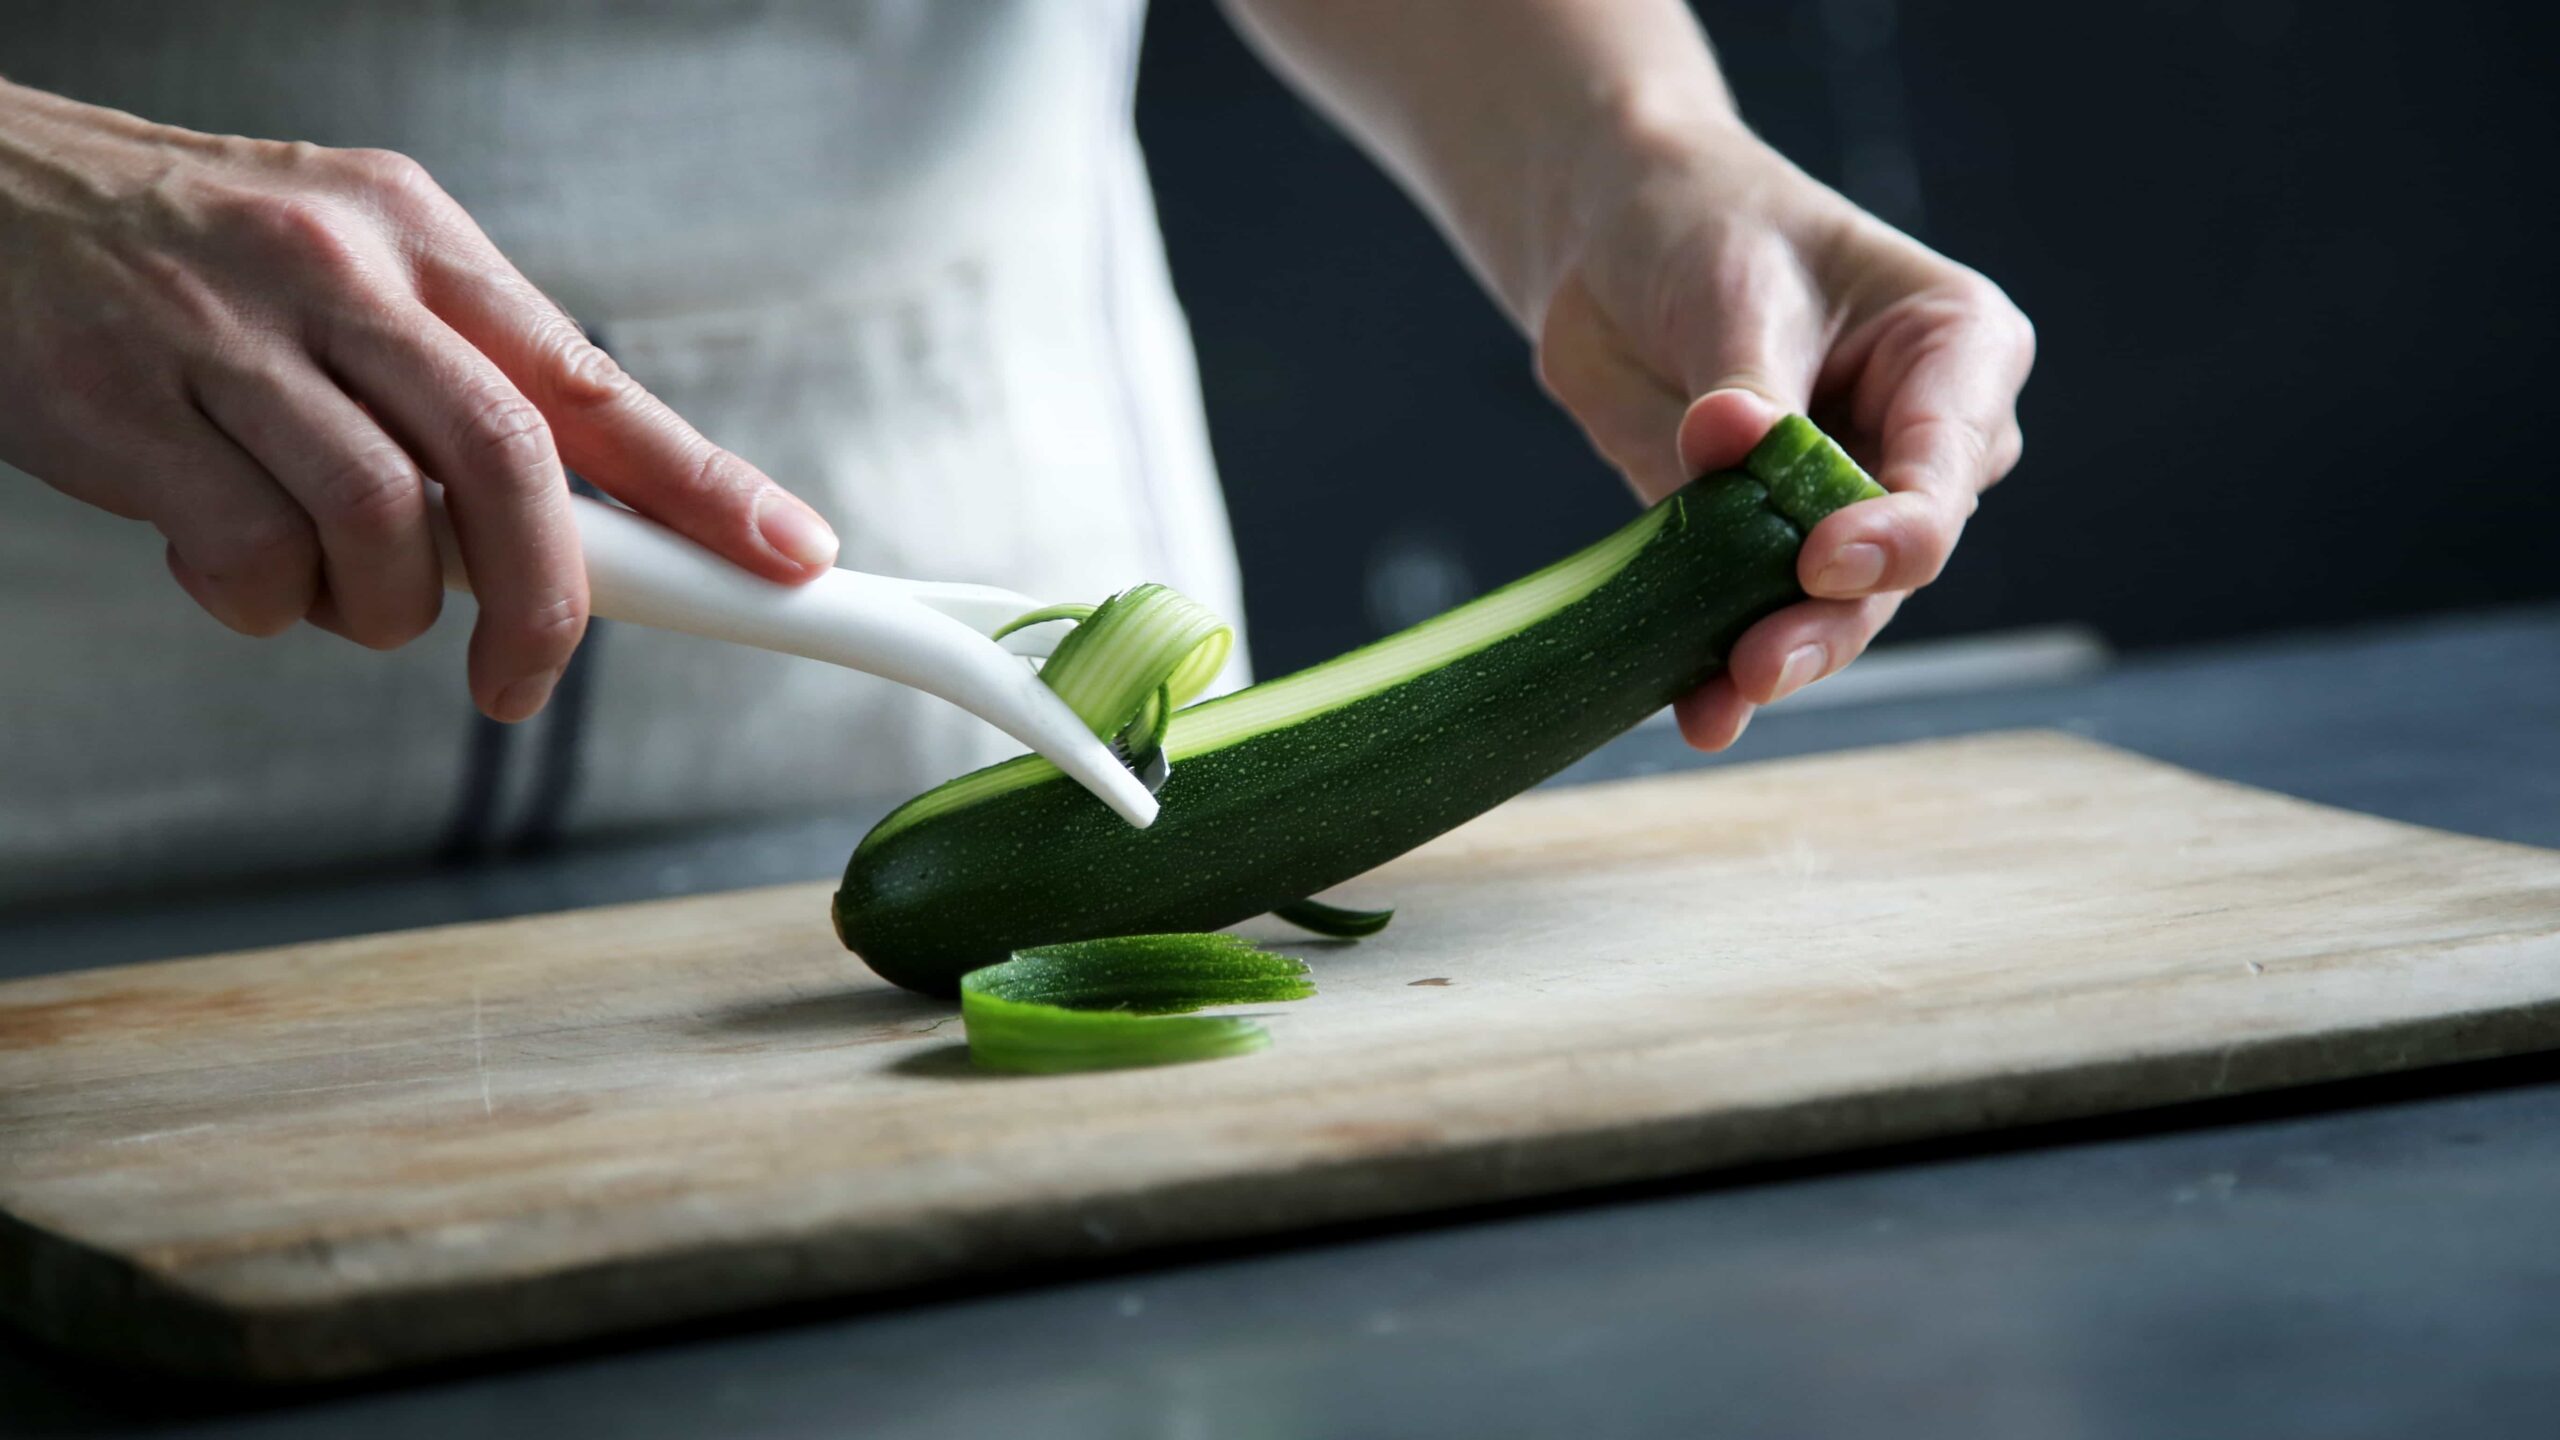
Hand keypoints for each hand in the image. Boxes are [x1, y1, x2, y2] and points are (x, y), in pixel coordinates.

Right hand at [0, 80, 838, 720]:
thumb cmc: (191, 261)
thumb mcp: (352, 273)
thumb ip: (462, 382)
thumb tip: (591, 524)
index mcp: (418, 241)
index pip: (594, 382)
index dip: (705, 485)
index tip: (789, 558)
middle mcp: (339, 274)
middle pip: (509, 462)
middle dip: (547, 600)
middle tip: (525, 678)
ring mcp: (228, 338)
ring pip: (382, 526)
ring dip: (378, 608)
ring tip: (330, 586)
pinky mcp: (125, 410)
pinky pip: (247, 561)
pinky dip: (258, 602)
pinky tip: (225, 559)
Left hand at [1536, 118, 2034, 749]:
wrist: (1614, 242)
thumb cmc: (1706, 229)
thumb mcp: (1732, 286)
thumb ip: (1743, 380)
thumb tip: (1728, 440)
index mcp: (1959, 353)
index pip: (1946, 462)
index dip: (1896, 527)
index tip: (1824, 559)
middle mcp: (1923, 444)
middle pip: (1898, 557)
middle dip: (1832, 617)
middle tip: (1762, 662)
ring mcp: (1848, 506)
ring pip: (1835, 606)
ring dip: (1778, 656)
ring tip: (1721, 697)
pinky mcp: (1765, 547)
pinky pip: (1752, 614)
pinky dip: (1721, 664)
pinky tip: (1696, 710)